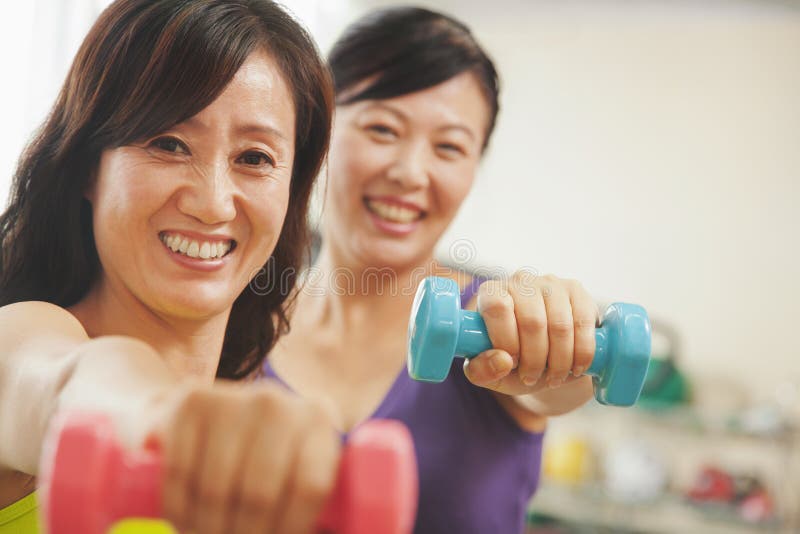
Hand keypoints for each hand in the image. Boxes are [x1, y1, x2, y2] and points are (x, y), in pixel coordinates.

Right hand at [145, 380, 340, 533]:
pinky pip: (180, 473)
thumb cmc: (266, 458)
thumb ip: (315, 499)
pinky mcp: (190, 402)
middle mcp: (278, 403)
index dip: (290, 528)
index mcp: (318, 420)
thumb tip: (357, 531)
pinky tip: (182, 519)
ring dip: (206, 528)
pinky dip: (178, 509)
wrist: (209, 413)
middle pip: (260, 494)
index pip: (310, 487)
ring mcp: (233, 398)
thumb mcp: (298, 468)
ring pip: (216, 490)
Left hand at [463, 272, 598, 396]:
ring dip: (559, 361)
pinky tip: (575, 368)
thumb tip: (502, 361)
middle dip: (534, 359)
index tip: (512, 363)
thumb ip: (482, 370)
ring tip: (553, 378)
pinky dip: (581, 353)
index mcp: (491, 293)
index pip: (497, 307)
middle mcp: (521, 281)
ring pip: (560, 326)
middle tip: (532, 378)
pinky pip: (583, 324)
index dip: (506, 340)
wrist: (543, 355)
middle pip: (532, 321)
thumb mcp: (487, 372)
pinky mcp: (577, 291)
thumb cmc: (510, 360)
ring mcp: (551, 283)